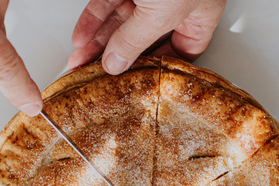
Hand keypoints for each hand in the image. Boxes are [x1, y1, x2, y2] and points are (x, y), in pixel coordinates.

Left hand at [68, 0, 226, 73]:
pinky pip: (108, 0)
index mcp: (200, 10)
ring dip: (97, 41)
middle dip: (116, 56)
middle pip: (144, 36)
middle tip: (95, 76)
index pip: (184, 49)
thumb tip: (117, 65)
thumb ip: (135, 41)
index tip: (140, 84)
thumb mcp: (161, 12)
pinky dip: (92, 18)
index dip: (162, 68)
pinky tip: (81, 36)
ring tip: (78, 60)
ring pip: (121, 19)